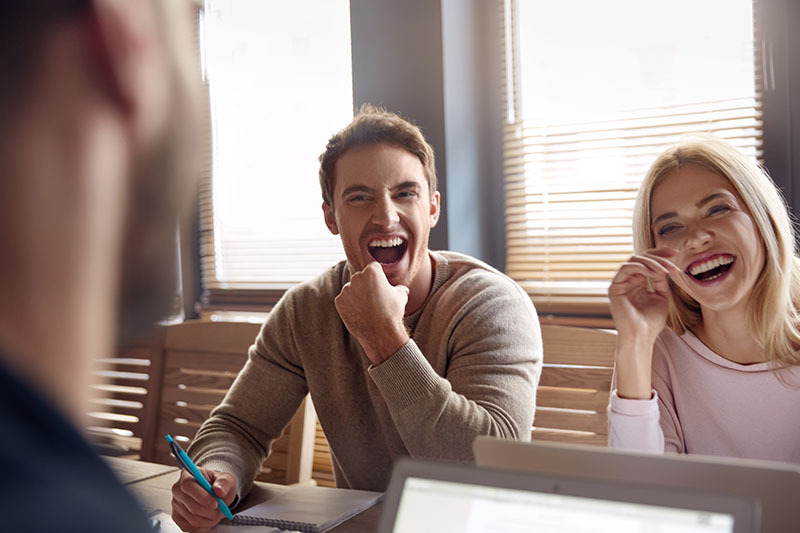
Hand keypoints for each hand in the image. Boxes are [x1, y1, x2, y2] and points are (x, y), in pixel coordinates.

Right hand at [171, 468, 235, 532]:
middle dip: (211, 511)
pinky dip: (204, 526)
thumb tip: (218, 490)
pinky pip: (191, 528)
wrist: (215, 494)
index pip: (188, 486)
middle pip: (192, 506)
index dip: (202, 497)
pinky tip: (209, 518)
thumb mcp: (226, 479)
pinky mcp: (177, 518)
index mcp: (187, 475)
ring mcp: (176, 504)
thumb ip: (224, 483)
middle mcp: (178, 489)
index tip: (216, 503)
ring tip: (217, 513)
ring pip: (193, 519)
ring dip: (210, 520)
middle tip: (221, 510)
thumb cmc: (218, 485)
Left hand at [335, 262, 409, 364]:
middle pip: (360, 277)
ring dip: (357, 295)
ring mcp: (346, 289)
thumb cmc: (392, 312)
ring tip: (367, 309)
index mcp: (372, 271)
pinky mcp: (338, 301)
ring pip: (351, 289)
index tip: (381, 288)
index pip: (373, 268)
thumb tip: (404, 290)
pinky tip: (359, 313)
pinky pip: (344, 300)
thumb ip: (400, 289)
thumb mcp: (400, 297)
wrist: (380, 332)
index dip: (378, 278)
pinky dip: (349, 305)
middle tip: (374, 300)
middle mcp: (356, 277)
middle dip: (365, 286)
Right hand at [608, 248, 679, 398]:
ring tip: (664, 270)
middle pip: (640, 258)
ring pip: (634, 260)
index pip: (647, 263)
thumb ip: (660, 280)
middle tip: (672, 259)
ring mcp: (621, 283)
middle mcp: (628, 281)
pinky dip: (641, 267)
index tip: (675, 254)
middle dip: (658, 256)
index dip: (660, 256)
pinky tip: (653, 273)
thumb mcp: (661, 296)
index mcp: (638, 283)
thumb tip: (663, 265)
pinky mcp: (615, 287)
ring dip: (651, 262)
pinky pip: (626, 268)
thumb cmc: (651, 322)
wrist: (642, 336)